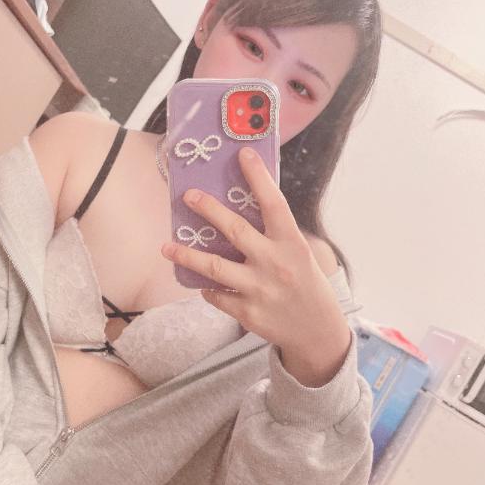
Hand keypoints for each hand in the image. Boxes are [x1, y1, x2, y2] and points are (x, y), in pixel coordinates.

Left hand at [161, 147, 351, 386]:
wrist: (317, 331)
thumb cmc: (306, 284)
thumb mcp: (300, 254)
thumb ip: (275, 234)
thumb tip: (245, 207)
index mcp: (292, 243)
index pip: (274, 203)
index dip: (258, 177)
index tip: (242, 154)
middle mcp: (275, 264)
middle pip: (235, 230)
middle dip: (209, 210)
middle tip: (188, 195)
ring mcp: (259, 290)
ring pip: (215, 268)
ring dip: (187, 255)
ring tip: (166, 247)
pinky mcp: (247, 313)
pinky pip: (216, 296)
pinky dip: (206, 287)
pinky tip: (200, 281)